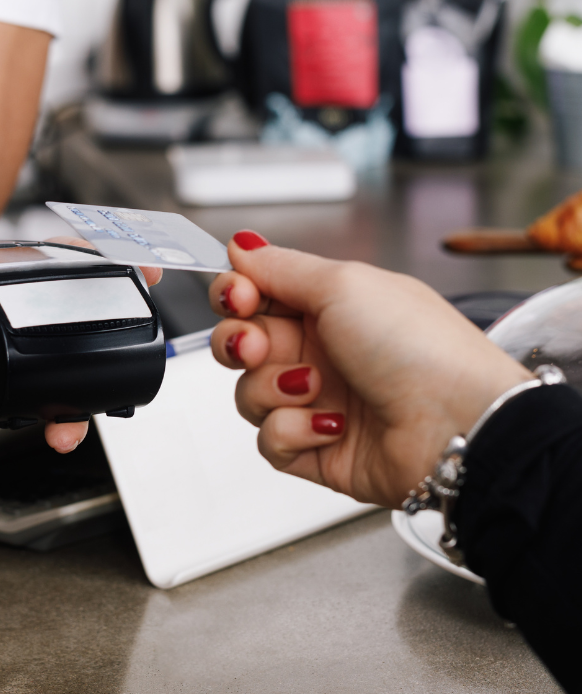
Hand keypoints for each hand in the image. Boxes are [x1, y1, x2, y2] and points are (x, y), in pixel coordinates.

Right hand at [209, 234, 531, 507]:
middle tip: (255, 346)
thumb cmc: (418, 348)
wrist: (457, 425)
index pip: (255, 295)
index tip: (239, 296)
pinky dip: (293, 431)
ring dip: (273, 389)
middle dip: (238, 343)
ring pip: (248, 393)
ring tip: (316, 388)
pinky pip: (269, 440)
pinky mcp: (314, 449)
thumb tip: (241, 244)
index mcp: (328, 305)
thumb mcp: (344, 284)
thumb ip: (280, 266)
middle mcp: (319, 351)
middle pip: (240, 343)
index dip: (235, 294)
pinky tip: (332, 425)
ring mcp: (316, 401)